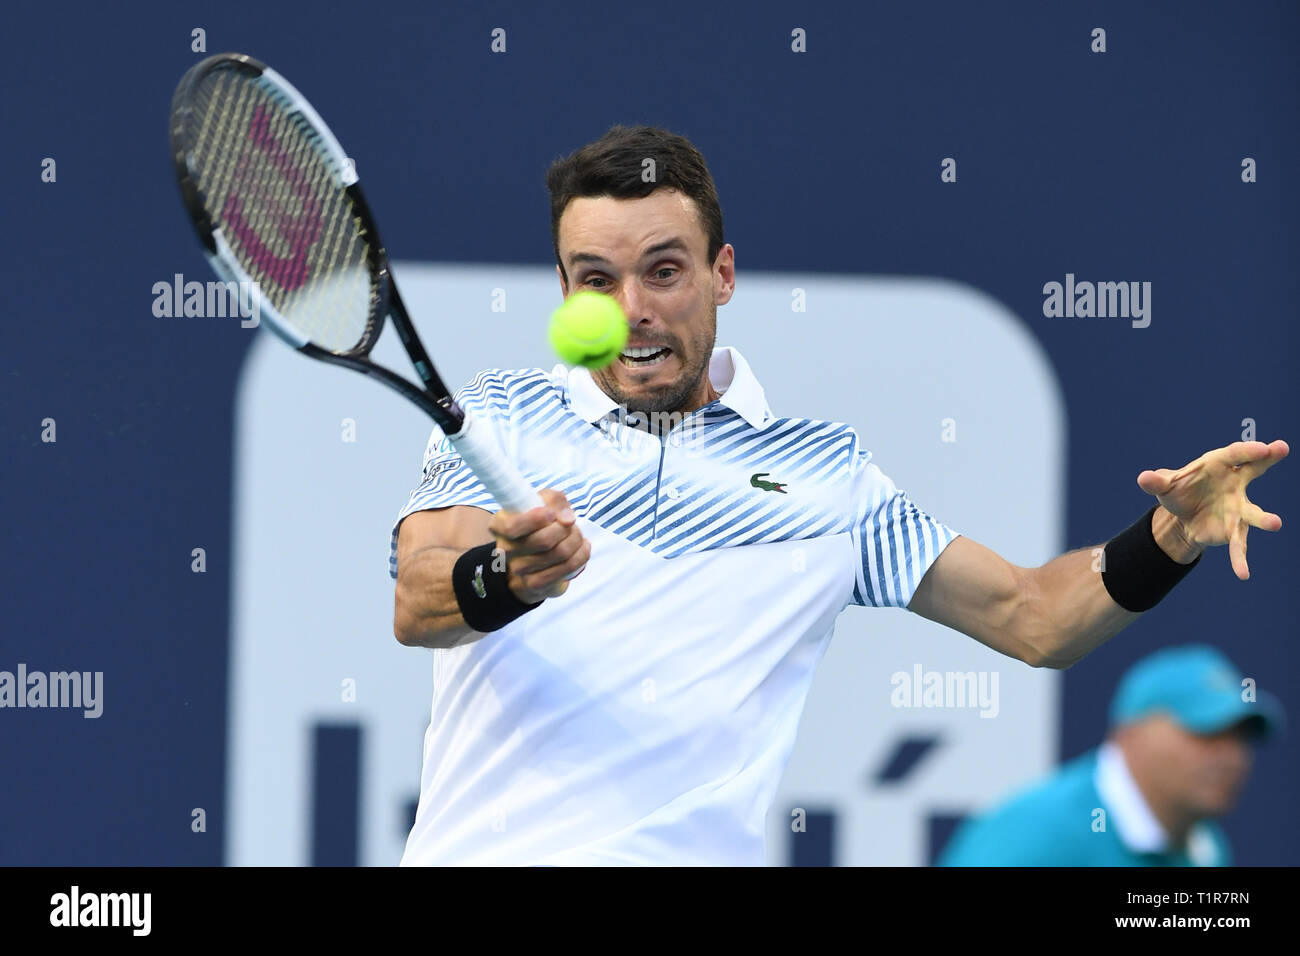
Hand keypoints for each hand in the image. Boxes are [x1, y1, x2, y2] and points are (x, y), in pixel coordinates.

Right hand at [487, 489, 590, 602]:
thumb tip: (567, 519)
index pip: (512, 526)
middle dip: (566, 528)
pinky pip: (567, 568)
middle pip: (544, 540)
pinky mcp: (535, 583)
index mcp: (500, 525)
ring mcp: (519, 569)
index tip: (552, 514)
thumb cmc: (538, 523)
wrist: (534, 559)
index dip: (535, 519)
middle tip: (571, 523)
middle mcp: (505, 549)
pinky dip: (581, 555)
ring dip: (576, 540)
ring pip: (560, 553)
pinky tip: (582, 547)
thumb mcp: (542, 502)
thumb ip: (554, 501)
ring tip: (577, 534)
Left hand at [1137, 440, 1287, 579]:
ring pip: (1252, 512)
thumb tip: (1144, 478)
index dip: (1248, 449)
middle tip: (1282, 449)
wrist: (1182, 516)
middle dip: (1267, 460)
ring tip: (1275, 523)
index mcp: (1218, 465)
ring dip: (1263, 518)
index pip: (1234, 453)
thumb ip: (1156, 482)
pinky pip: (1238, 545)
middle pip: (1254, 470)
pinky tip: (1243, 573)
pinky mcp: (1234, 529)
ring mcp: (1238, 507)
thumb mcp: (1165, 486)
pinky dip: (1239, 558)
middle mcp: (1235, 483)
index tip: (1264, 448)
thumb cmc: (1179, 491)